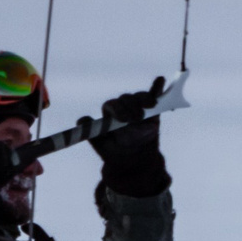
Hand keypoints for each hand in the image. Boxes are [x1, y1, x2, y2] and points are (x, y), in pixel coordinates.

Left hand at [90, 77, 170, 196]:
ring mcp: (138, 107)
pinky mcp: (152, 109)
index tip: (123, 120)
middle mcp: (123, 107)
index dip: (118, 110)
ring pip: (140, 97)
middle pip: (126, 99)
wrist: (135, 160)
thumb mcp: (103, 148)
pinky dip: (157, 88)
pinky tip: (160, 80)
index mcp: (110, 114)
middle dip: (132, 106)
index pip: (112, 105)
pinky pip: (154, 96)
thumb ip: (93, 135)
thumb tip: (81, 120)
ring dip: (145, 99)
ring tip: (151, 106)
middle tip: (138, 117)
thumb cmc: (115, 153)